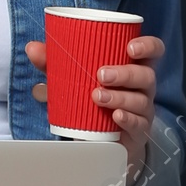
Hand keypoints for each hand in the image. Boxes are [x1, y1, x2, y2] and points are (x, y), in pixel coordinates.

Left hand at [25, 33, 165, 180]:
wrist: (101, 138)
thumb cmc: (90, 98)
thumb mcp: (71, 79)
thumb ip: (53, 63)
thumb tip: (32, 48)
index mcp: (131, 66)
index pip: (153, 51)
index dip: (147, 46)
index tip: (130, 48)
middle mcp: (142, 87)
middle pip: (145, 75)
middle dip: (125, 73)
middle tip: (101, 75)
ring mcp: (143, 110)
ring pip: (141, 100)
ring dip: (119, 97)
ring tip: (97, 96)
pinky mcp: (138, 132)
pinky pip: (139, 125)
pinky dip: (127, 119)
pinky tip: (116, 117)